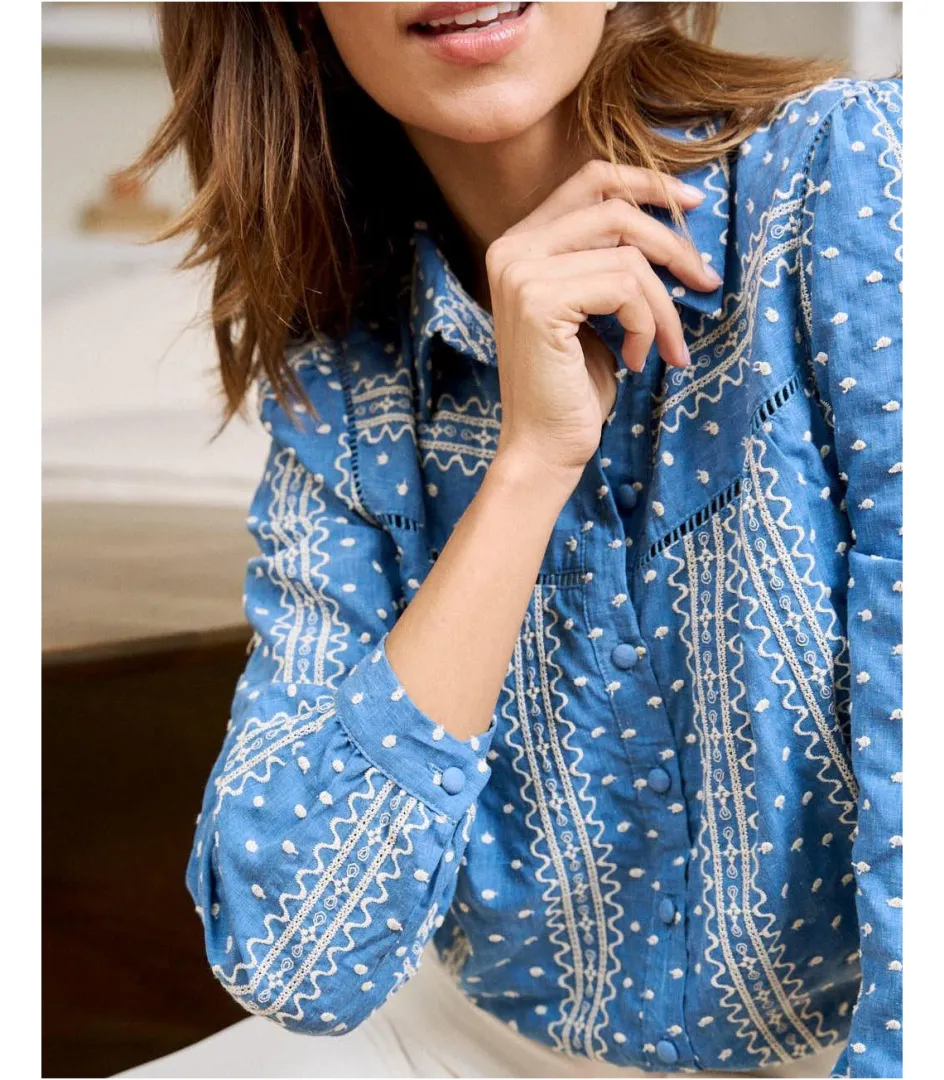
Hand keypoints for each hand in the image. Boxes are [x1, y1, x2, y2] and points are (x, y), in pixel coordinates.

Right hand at [486, 160, 721, 482]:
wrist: (545, 446)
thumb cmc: (574, 384)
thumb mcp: (594, 309)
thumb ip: (608, 260)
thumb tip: (676, 221)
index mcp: (520, 244)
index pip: (590, 181)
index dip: (647, 182)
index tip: (694, 203)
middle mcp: (512, 249)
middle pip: (616, 210)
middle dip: (674, 247)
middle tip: (706, 284)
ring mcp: (522, 272)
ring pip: (628, 256)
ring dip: (664, 305)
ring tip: (668, 346)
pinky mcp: (539, 301)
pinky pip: (625, 288)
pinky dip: (648, 325)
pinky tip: (639, 360)